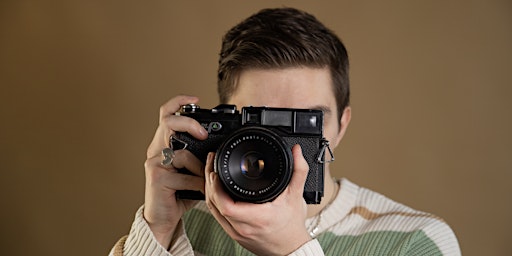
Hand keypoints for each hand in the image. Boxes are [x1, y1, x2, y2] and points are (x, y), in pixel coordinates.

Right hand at [143, 95, 207, 248]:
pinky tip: (199, 191)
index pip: (165, 114)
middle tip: (204, 134)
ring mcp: (154, 163)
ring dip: (199, 168)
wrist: (163, 218)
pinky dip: (197, 184)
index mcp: (163, 144)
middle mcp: (155, 150)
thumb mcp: (191, 171)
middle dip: (189, 123)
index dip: (178, 102)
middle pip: (168, 123)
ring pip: (182, 153)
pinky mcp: (157, 178)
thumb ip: (200, 157)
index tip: (195, 99)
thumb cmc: (179, 193)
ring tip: (203, 180)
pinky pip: (184, 176)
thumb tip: (220, 147)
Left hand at [205, 145, 311, 255]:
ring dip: (209, 191)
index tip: (216, 172)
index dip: (216, 188)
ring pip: (213, 210)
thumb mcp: (297, 196)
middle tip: (211, 164)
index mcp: (258, 218)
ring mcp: (236, 233)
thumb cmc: (292, 226)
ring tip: (211, 172)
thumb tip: (297, 151)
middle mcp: (243, 227)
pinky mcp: (234, 235)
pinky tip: (215, 189)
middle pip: (215, 204)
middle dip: (209, 182)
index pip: (227, 205)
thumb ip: (298, 171)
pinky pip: (217, 216)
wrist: (291, 249)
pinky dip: (214, 201)